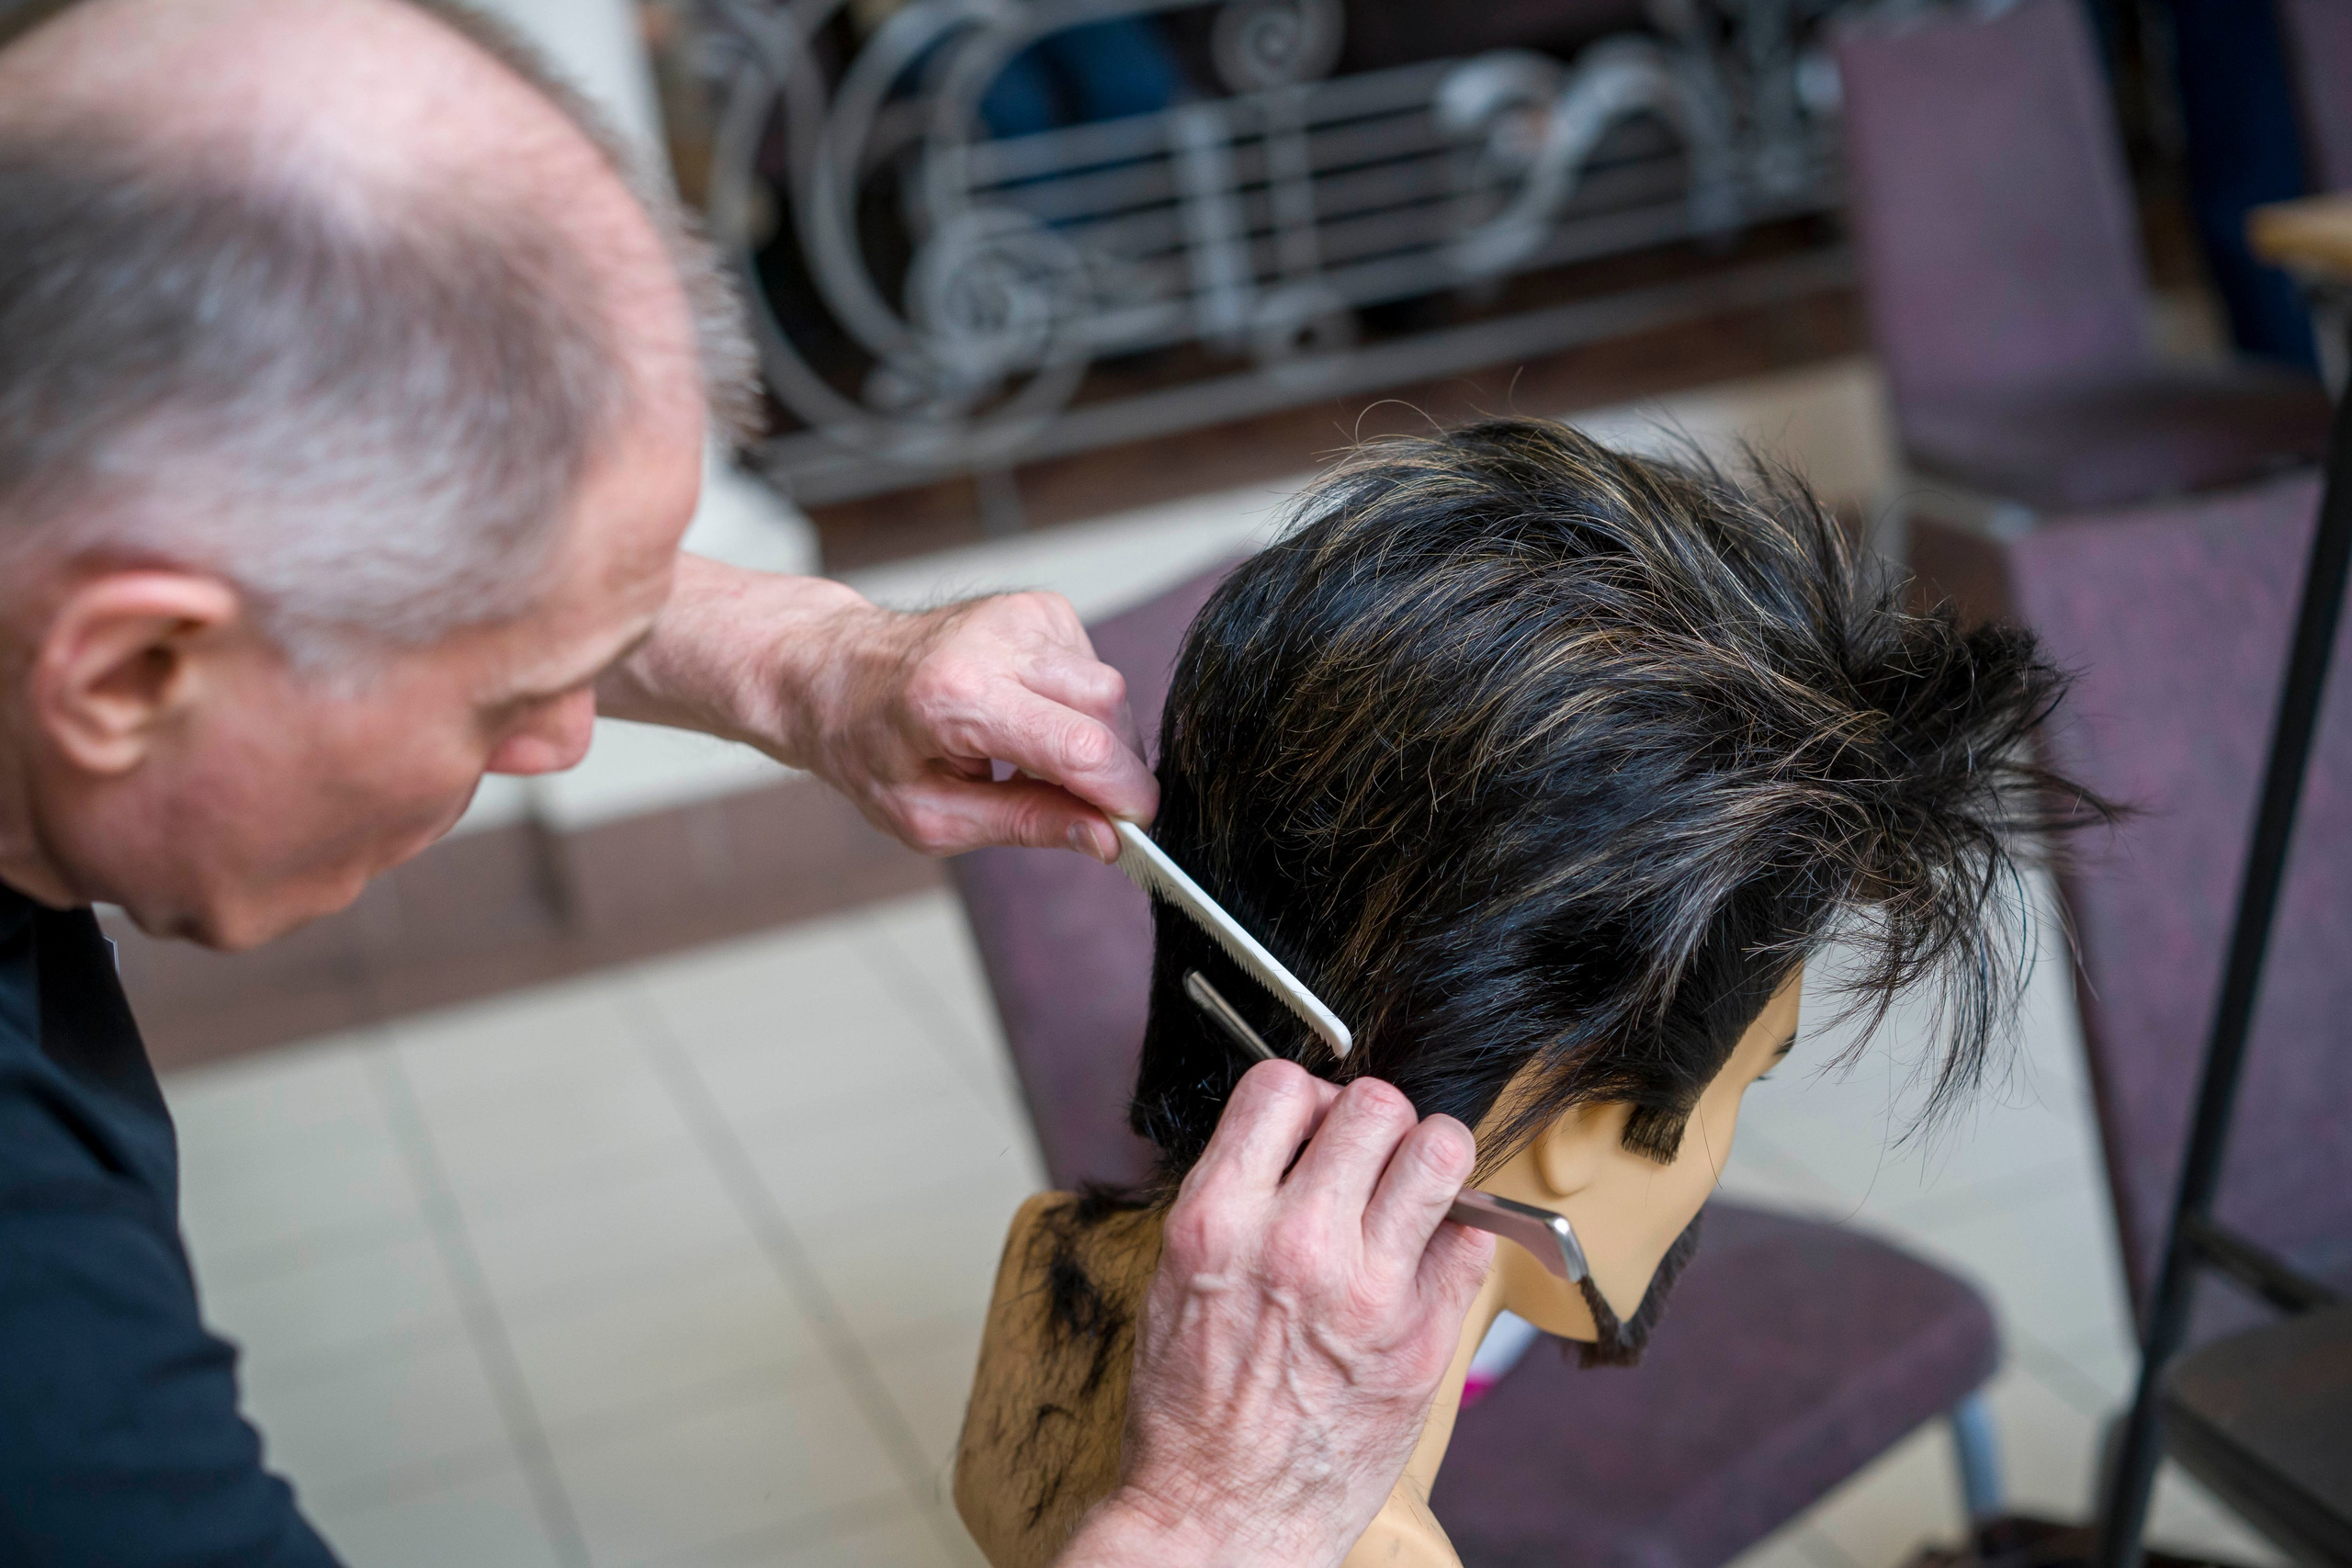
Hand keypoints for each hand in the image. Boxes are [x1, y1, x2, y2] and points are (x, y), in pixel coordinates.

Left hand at [596, 558, 1156, 858]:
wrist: (831, 671)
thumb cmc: (869, 747)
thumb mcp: (930, 818)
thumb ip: (1025, 825)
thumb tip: (1104, 839)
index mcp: (957, 698)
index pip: (1078, 747)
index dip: (1123, 796)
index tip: (1137, 829)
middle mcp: (992, 641)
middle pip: (1106, 712)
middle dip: (1108, 769)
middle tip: (1075, 807)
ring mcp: (1018, 614)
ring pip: (1106, 688)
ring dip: (1088, 736)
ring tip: (1027, 759)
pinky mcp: (1037, 606)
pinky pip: (1090, 668)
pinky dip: (1073, 706)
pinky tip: (1027, 718)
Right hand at [1058, 1062, 1492, 1567]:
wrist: (1218, 1518)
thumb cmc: (1189, 1410)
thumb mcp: (1175, 1276)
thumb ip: (1236, 1197)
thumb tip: (1297, 1137)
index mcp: (1218, 1220)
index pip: (1282, 1085)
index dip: (1305, 1098)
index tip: (1310, 1127)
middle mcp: (1295, 1242)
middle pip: (1375, 1105)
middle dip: (1373, 1122)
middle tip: (1366, 1160)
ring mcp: (1368, 1289)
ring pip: (1441, 1149)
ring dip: (1429, 1158)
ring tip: (1411, 1189)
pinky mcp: (1425, 1336)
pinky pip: (1474, 1234)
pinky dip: (1458, 1230)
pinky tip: (1425, 1253)